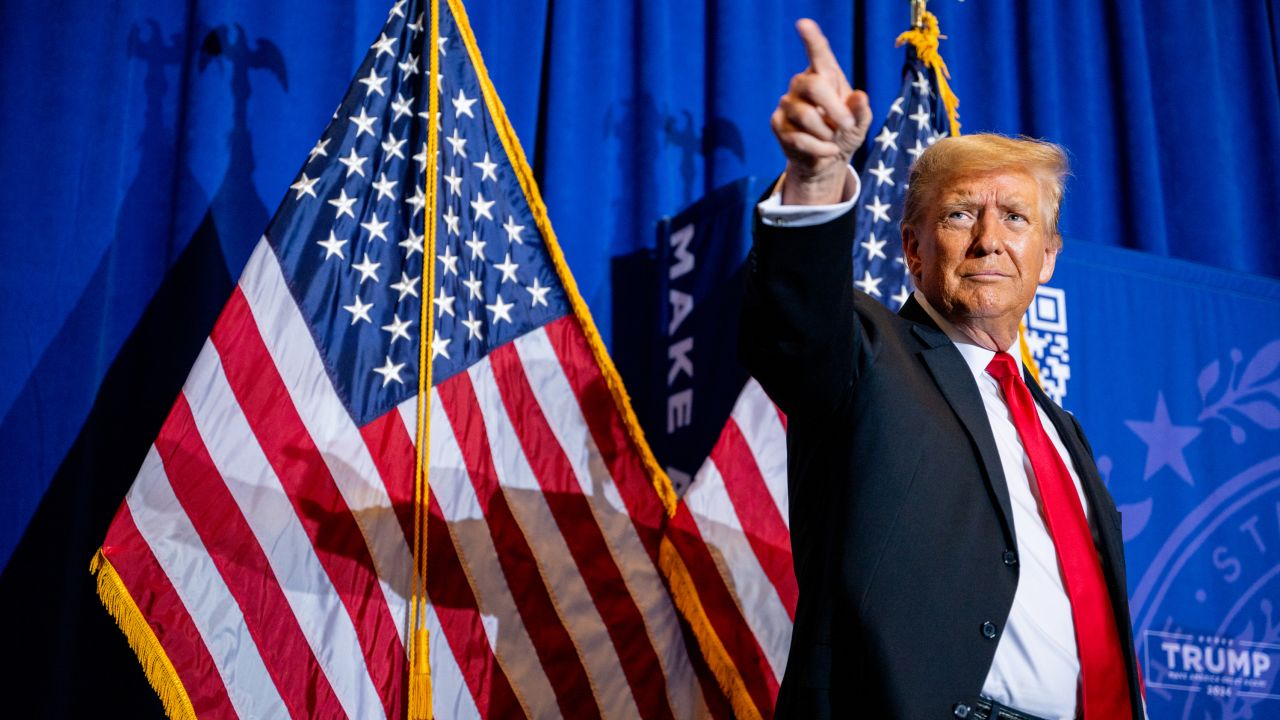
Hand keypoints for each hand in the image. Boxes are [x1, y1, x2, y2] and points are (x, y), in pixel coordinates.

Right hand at [771, 19, 872, 204]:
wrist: (827, 160)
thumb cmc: (845, 132)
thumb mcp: (861, 123)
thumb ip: (862, 110)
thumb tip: (859, 97)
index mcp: (825, 76)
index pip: (818, 54)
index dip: (811, 39)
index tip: (803, 23)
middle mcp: (802, 85)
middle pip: (812, 85)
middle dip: (834, 109)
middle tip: (848, 125)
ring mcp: (787, 104)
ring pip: (806, 115)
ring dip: (826, 133)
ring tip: (833, 138)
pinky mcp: (777, 124)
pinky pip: (798, 137)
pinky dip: (819, 148)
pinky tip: (826, 150)